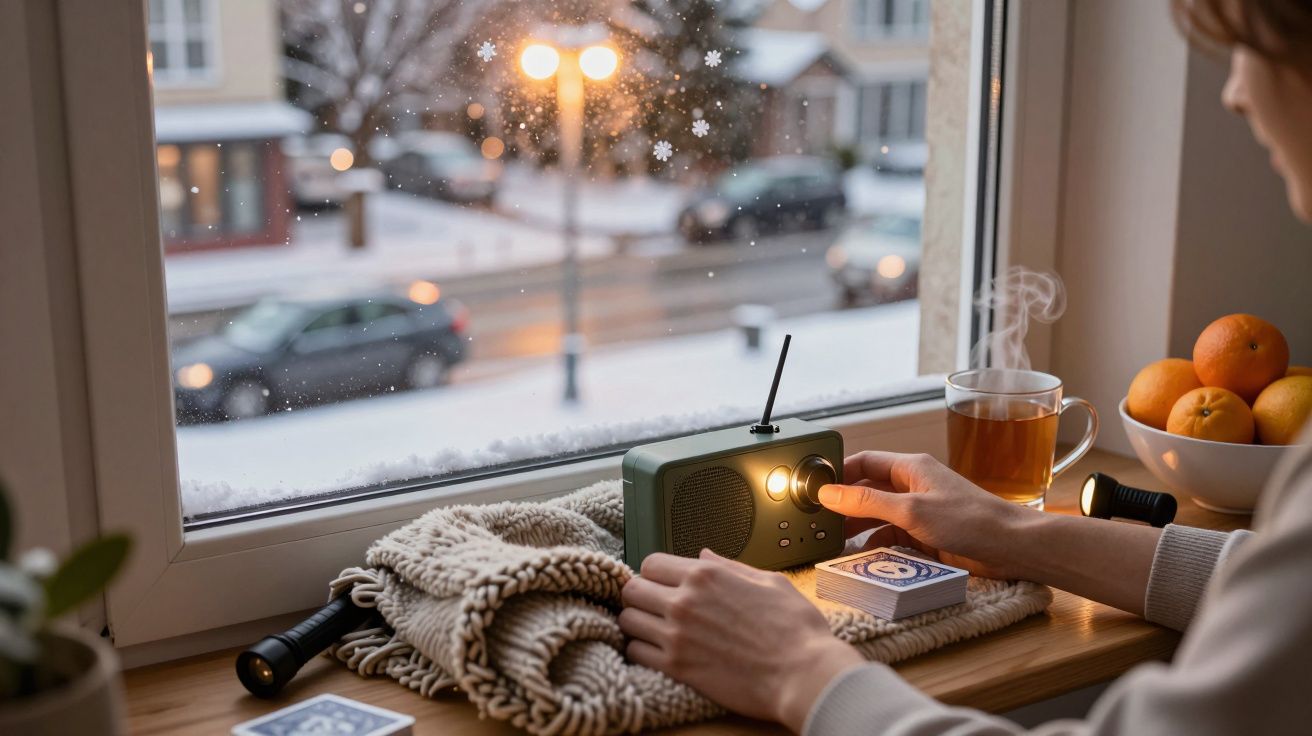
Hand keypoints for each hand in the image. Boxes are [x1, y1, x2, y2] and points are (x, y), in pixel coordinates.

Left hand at [619, 549, 864, 731]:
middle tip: (654, 607)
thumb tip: (704, 556)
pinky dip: (641, 652)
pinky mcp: (677, 668)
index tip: (663, 584)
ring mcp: (677, 635)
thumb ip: (730, 567)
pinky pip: (635, 654)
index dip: (655, 573)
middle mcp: (685, 601)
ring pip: (628, 621)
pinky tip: (658, 653)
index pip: (651, 563)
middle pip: (631, 589)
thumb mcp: (769, 582)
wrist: (803, 674)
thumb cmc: (795, 628)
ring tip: (654, 630)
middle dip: (640, 596)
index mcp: (706, 575)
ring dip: (638, 623)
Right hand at [820, 452, 1037, 578]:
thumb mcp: (911, 511)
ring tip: (835, 544)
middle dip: (845, 506)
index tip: (815, 489)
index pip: (864, 462)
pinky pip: (893, 538)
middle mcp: (913, 487)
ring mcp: (920, 512)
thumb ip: (867, 502)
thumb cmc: (970, 520)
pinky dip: (877, 547)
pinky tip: (865, 558)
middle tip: (820, 523)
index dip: (839, 473)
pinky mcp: (926, 536)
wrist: (1012, 548)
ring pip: (878, 517)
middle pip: (868, 491)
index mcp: (910, 468)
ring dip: (859, 530)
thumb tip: (829, 493)